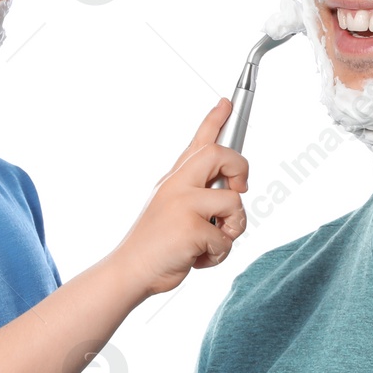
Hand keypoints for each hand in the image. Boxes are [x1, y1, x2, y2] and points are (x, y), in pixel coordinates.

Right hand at [109, 98, 248, 299]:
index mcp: (174, 179)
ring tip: (213, 240)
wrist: (131, 270)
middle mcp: (177, 185)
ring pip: (233, 202)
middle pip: (220, 154)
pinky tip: (198, 259)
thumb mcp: (170, 208)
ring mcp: (183, 205)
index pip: (198, 141)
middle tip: (240, 188)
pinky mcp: (190, 229)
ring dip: (233, 229)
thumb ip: (195, 194)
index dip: (215, 119)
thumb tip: (230, 188)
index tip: (226, 102)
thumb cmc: (156, 244)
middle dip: (241, 168)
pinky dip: (218, 254)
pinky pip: (225, 239)